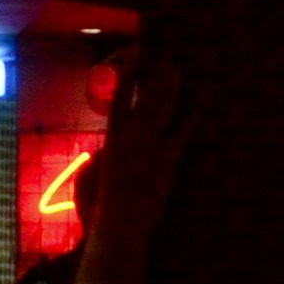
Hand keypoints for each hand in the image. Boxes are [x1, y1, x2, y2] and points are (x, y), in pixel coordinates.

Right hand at [75, 49, 191, 259]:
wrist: (119, 226)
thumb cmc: (95, 206)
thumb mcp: (88, 176)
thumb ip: (97, 158)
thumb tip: (102, 151)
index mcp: (111, 137)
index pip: (119, 97)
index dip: (128, 74)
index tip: (135, 57)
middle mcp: (133, 137)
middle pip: (148, 98)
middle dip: (157, 76)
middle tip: (166, 58)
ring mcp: (153, 149)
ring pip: (164, 112)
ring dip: (172, 90)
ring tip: (177, 73)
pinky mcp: (167, 164)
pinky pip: (180, 138)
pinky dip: (187, 124)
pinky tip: (195, 112)